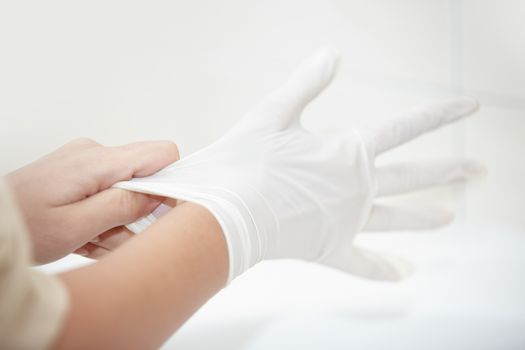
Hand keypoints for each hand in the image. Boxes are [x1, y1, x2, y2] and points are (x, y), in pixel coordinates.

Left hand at [7, 138, 178, 262]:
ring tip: (92, 242)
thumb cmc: (22, 226)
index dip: (173, 181)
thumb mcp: (75, 226)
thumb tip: (159, 195)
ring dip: (118, 219)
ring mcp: (86, 162)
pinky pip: (108, 192)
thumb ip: (122, 207)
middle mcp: (94, 154)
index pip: (161, 153)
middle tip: (118, 236)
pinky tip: (87, 236)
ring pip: (125, 189)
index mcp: (97, 161)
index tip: (166, 212)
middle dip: (139, 210)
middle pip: (144, 175)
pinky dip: (104, 216)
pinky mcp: (79, 173)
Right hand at [116, 49, 483, 281]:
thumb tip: (333, 53)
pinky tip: (405, 273)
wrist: (224, 214)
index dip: (440, 113)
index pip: (405, 127)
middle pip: (412, 177)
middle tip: (479, 170)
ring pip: (395, 219)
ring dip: (424, 216)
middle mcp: (357, 188)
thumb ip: (306, 83)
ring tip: (451, 217)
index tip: (471, 106)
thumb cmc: (244, 161)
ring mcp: (346, 222)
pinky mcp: (327, 248)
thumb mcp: (274, 112)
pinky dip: (382, 269)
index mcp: (349, 152)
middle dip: (448, 171)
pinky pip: (362, 263)